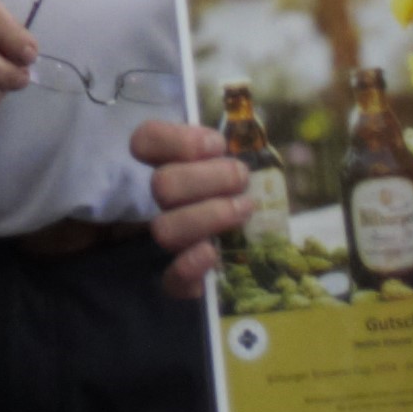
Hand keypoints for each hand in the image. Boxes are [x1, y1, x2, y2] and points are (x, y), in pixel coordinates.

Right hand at [128, 115, 250, 295]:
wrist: (266, 248)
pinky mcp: (183, 280)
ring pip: (165, 229)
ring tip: (244, 209)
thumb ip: (244, 147)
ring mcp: (175, 241)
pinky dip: (189, 266)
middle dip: (207, 179)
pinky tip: (213, 254)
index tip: (217, 145)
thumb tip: (249, 131)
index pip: (146, 141)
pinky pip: (171, 280)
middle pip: (162, 185)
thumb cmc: (252, 193)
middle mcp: (168, 202)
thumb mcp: (251, 162)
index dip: (176, 140)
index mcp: (175, 165)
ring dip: (207, 216)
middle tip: (242, 178)